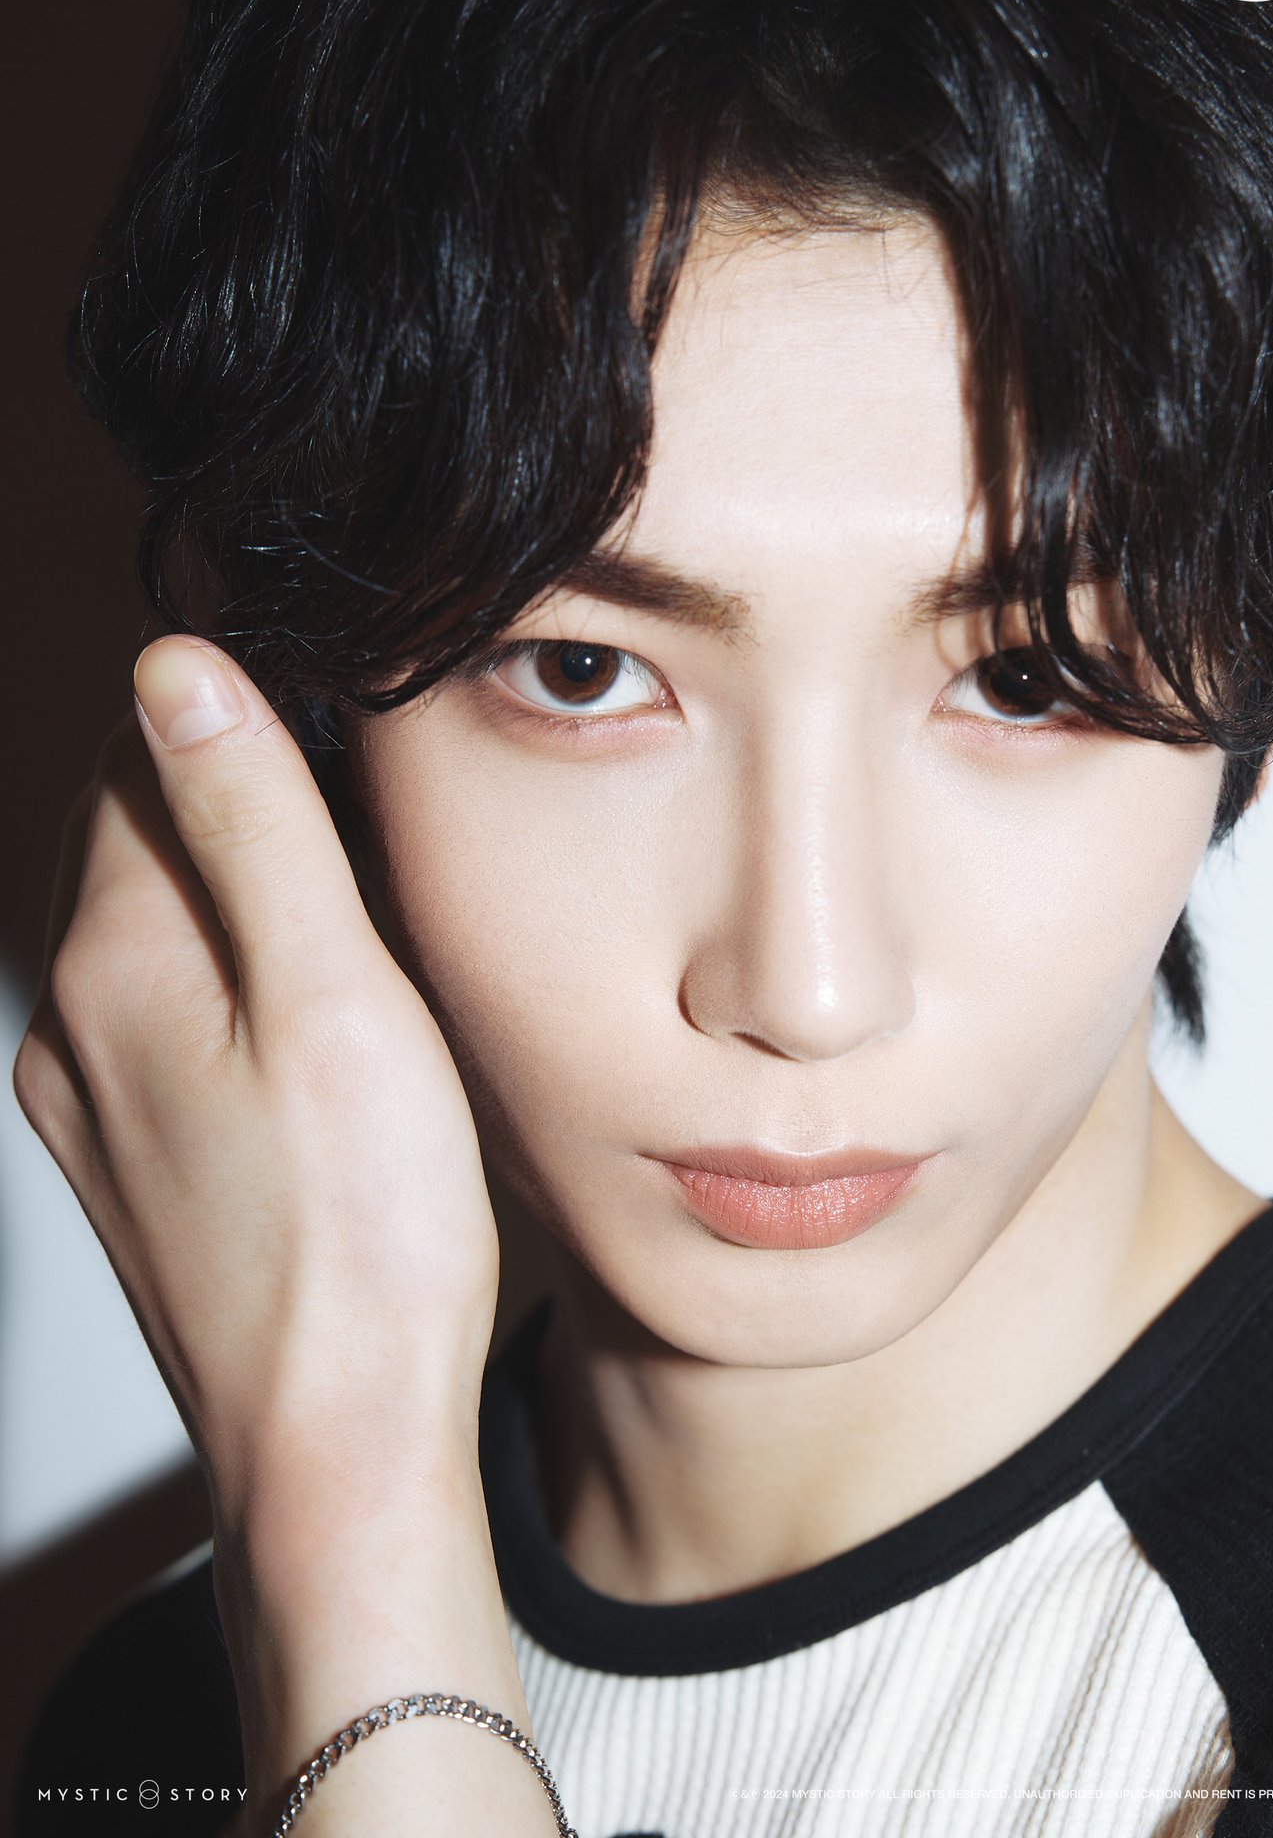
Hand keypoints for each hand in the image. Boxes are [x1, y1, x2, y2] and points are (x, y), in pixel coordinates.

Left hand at [13, 634, 501, 1528]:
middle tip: (354, 812)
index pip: (137, 757)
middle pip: (129, 840)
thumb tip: (180, 670)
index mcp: (117, 959)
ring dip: (226, 894)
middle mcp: (69, 1024)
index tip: (330, 726)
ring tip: (342, 910)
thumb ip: (251, 825)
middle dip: (226, 802)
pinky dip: (219, 983)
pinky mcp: (126, 1161)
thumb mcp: (335, 995)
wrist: (334, 1443)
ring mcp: (87, 1101)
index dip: (234, 716)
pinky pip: (153, 1019)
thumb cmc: (362, 1241)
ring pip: (144, 932)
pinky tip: (302, 1020)